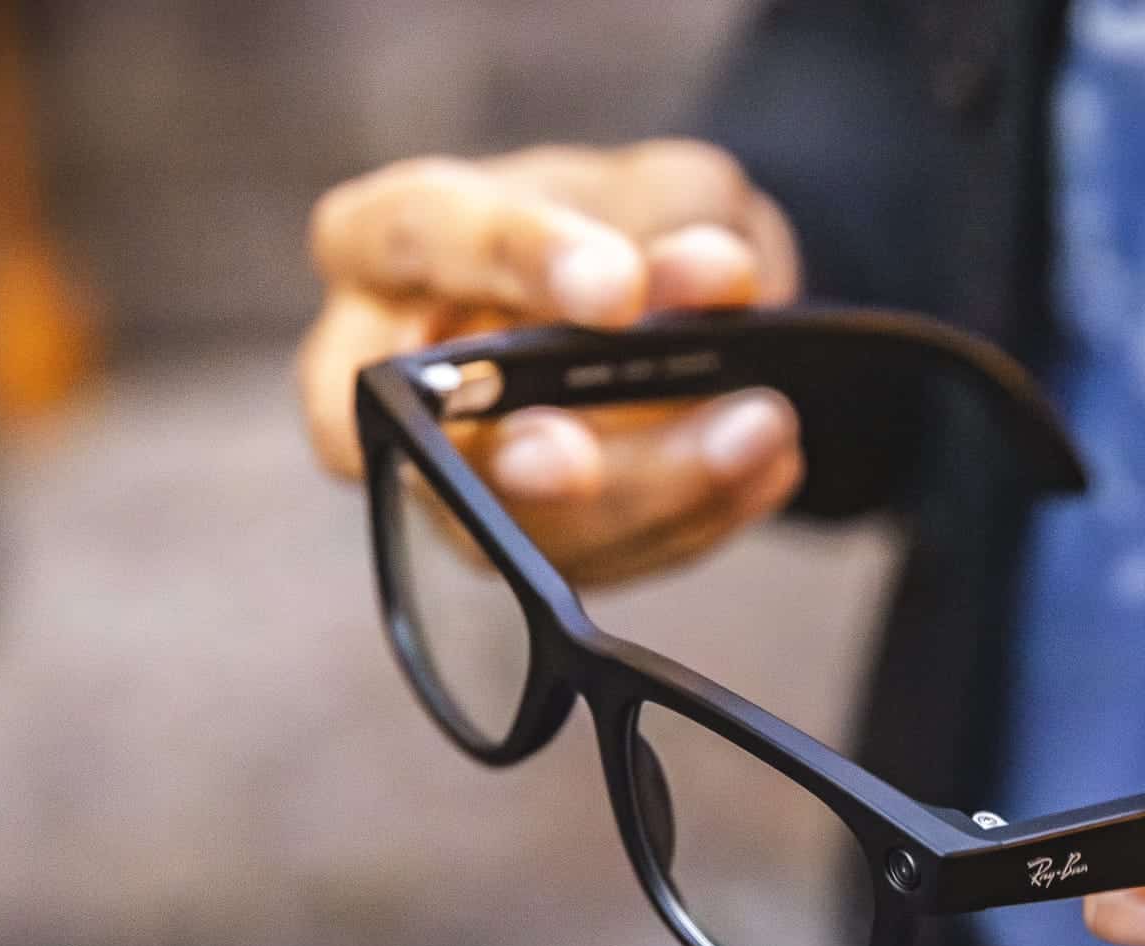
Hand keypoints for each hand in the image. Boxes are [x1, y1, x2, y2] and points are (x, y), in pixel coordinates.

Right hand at [296, 140, 805, 583]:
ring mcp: (447, 476)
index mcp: (383, 241)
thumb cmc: (618, 221)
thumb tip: (715, 279)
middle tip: (607, 453)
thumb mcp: (658, 189)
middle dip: (538, 456)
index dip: (519, 264)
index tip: (619, 288)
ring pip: (524, 520)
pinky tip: (761, 473)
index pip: (423, 238)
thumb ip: (680, 219)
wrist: (655, 294)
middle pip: (436, 432)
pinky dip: (688, 518)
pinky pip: (598, 557)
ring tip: (761, 436)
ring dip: (653, 490)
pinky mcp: (522, 542)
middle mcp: (388, 370)